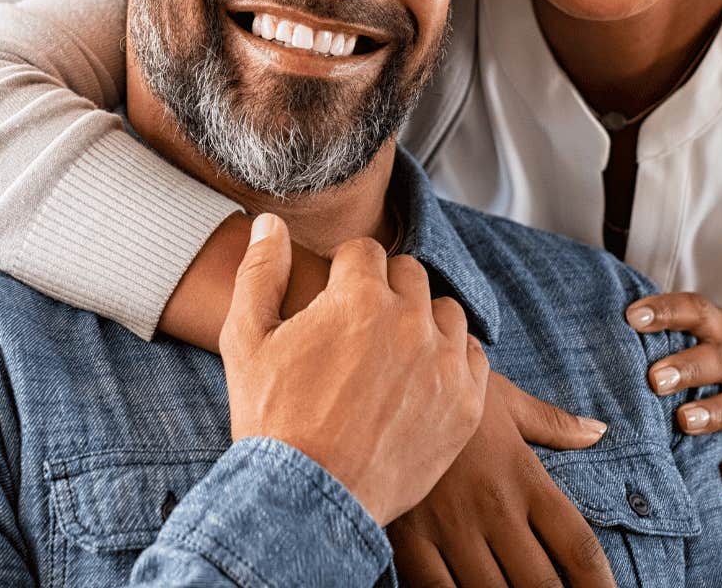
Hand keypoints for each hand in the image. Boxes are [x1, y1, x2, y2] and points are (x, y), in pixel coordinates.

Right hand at [222, 214, 489, 524]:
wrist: (308, 499)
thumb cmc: (272, 419)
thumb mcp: (246, 339)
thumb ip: (259, 271)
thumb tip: (269, 223)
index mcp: (359, 297)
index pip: (364, 251)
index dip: (343, 272)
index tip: (333, 298)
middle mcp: (410, 322)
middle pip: (410, 275)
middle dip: (384, 290)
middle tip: (359, 329)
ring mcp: (444, 364)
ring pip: (446, 312)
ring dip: (422, 321)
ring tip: (392, 353)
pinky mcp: (466, 405)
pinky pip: (475, 358)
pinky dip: (452, 360)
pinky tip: (421, 379)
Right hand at [389, 373, 613, 586]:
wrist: (385, 378)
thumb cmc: (450, 392)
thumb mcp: (508, 401)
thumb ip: (555, 424)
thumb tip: (598, 430)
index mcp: (526, 479)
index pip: (579, 548)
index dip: (602, 586)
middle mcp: (495, 509)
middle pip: (541, 585)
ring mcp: (452, 527)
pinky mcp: (410, 538)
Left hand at [627, 293, 721, 484]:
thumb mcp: (706, 330)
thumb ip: (665, 330)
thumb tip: (600, 326)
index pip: (696, 312)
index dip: (666, 311)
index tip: (632, 317)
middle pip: (719, 360)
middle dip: (688, 368)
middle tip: (655, 379)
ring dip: (713, 413)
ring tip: (684, 421)